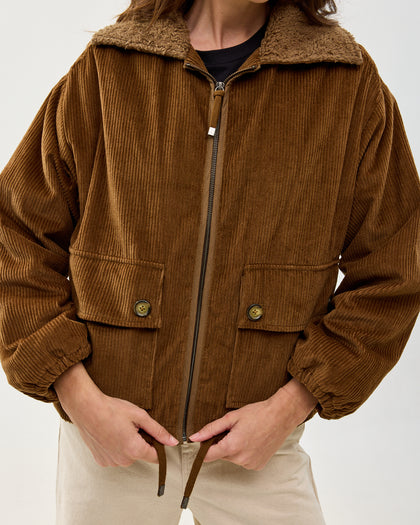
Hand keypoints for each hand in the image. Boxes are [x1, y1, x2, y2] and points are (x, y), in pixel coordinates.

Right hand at [54, 363, 178, 466]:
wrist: (86, 409)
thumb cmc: (112, 409)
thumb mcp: (140, 416)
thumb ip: (158, 431)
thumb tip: (173, 442)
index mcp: (134, 450)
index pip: (156, 457)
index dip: (159, 446)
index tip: (155, 436)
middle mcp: (123, 461)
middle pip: (141, 455)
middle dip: (141, 442)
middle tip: (132, 426)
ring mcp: (110, 462)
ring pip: (128, 456)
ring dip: (128, 446)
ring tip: (119, 428)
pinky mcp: (101, 460)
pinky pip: (115, 457)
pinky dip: (116, 448)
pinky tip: (110, 434)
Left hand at [189, 378, 316, 469]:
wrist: (281, 416)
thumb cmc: (257, 413)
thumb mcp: (231, 418)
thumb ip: (210, 429)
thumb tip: (194, 438)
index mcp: (232, 447)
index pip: (207, 456)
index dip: (203, 447)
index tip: (204, 440)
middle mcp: (241, 460)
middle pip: (221, 455)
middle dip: (222, 443)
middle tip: (232, 429)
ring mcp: (250, 464)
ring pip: (232, 458)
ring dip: (233, 448)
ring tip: (245, 433)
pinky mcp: (258, 466)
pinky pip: (243, 461)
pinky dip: (244, 453)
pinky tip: (252, 440)